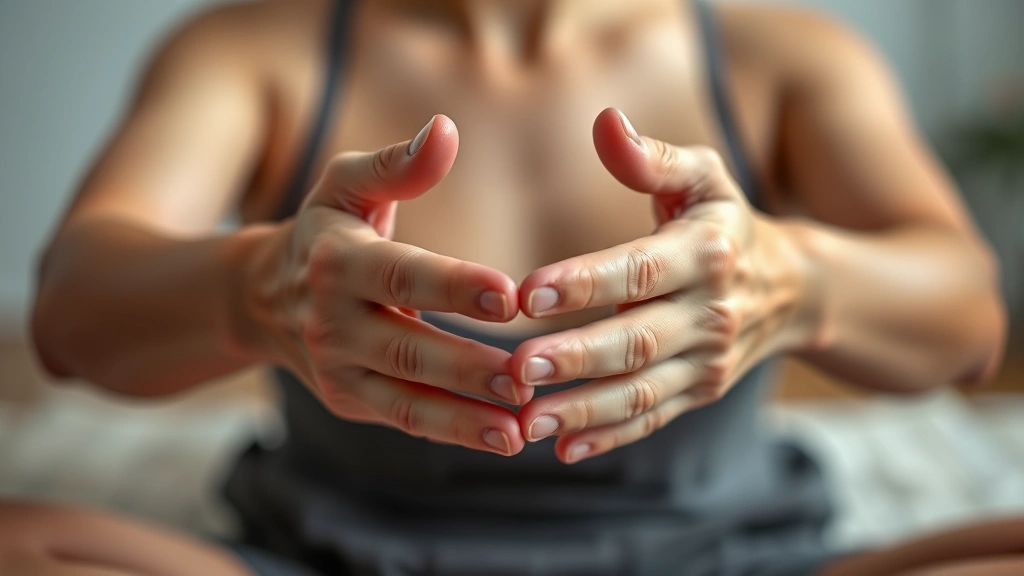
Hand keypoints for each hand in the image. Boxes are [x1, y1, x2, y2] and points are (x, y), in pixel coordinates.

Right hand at [249, 115, 532, 454]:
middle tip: (528, 376)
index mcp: (339, 261)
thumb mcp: (344, 185)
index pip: (402, 275)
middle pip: (406, 348)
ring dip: (463, 418)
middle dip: (467, 367)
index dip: (454, 286)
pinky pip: (404, 419)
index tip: (509, 294)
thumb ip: (396, 165)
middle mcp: (332, 321)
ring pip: (405, 399)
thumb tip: (446, 131)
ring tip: (519, 429)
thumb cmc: (325, 230)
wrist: (261, 297)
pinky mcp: (348, 400)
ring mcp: (337, 369)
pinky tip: (500, 436)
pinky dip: (451, 432)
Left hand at [512, 108, 813, 462]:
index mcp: (706, 252)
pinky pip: (652, 418)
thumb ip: (653, 158)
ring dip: (582, 411)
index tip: (527, 292)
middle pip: (636, 340)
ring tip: (526, 423)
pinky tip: (564, 449)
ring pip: (640, 391)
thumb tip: (605, 122)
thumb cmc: (724, 223)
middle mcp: (710, 312)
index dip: (585, 282)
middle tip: (517, 368)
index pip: (640, 269)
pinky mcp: (699, 392)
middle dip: (576, 357)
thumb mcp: (704, 178)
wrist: (791, 289)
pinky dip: (610, 437)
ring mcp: (707, 360)